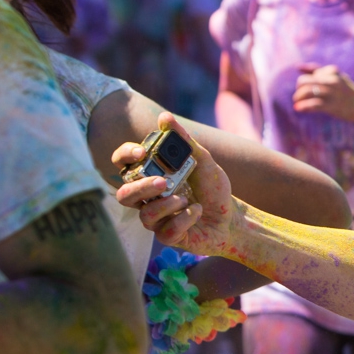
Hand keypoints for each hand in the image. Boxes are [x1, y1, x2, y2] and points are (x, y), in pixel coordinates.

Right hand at [114, 113, 238, 255]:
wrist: (231, 215)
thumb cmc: (212, 187)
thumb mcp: (202, 160)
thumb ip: (184, 141)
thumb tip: (164, 117)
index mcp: (150, 176)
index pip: (122, 164)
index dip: (124, 156)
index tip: (141, 152)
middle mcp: (147, 198)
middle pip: (124, 194)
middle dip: (141, 187)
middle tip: (163, 182)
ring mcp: (156, 219)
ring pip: (144, 215)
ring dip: (167, 205)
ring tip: (186, 200)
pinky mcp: (168, 237)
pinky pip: (166, 232)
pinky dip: (185, 219)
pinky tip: (197, 211)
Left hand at [293, 64, 353, 124]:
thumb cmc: (347, 91)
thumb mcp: (336, 77)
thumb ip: (317, 70)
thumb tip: (297, 66)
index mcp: (333, 71)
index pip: (312, 72)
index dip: (305, 81)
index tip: (305, 88)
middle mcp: (332, 80)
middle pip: (305, 81)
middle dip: (299, 88)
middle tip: (299, 95)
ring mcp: (332, 93)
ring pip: (307, 91)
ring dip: (298, 97)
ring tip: (297, 102)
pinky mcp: (332, 106)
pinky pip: (313, 105)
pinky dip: (303, 106)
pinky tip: (298, 108)